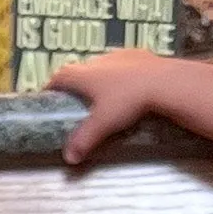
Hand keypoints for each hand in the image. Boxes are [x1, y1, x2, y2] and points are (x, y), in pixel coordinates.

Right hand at [50, 53, 172, 165]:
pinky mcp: (138, 55)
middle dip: (75, 84)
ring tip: (103, 95)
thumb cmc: (128, 101)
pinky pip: (123, 64)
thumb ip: (84, 140)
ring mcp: (119, 56)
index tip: (49, 96)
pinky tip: (127, 86)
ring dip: (97, 77)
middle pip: (79, 70)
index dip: (51, 87)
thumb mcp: (103, 124)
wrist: (163, 82)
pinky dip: (120, 74)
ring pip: (101, 65)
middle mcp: (97, 61)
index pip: (59, 77)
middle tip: (77, 101)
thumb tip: (69, 158)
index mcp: (84, 75)